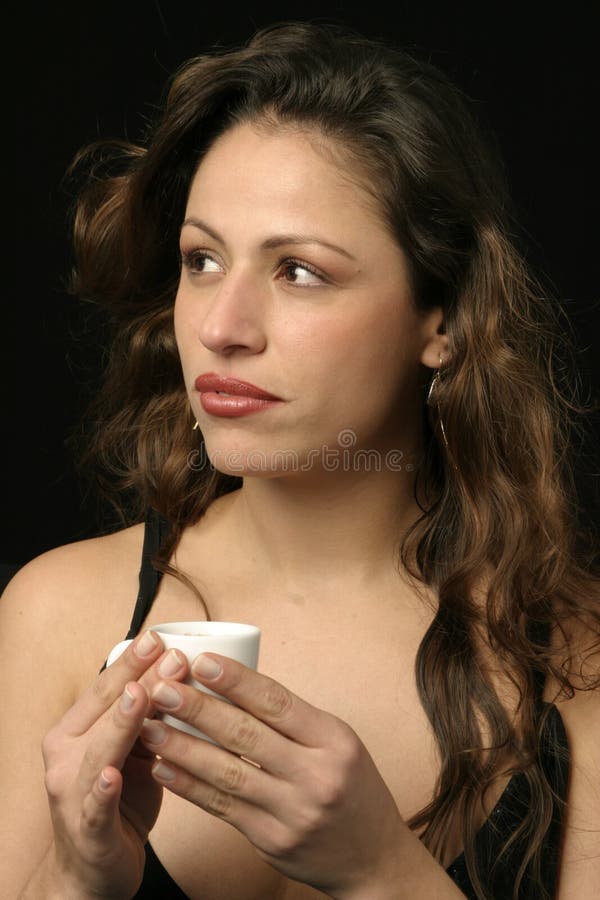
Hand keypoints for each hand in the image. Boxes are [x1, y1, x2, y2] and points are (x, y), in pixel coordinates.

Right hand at [41, 632, 189, 898]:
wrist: (91, 870)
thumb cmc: (119, 800)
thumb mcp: (134, 751)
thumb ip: (149, 718)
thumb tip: (186, 676)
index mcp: (75, 730)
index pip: (104, 687)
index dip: (132, 661)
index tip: (159, 636)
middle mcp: (65, 756)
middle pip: (104, 711)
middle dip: (139, 680)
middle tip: (171, 654)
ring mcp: (71, 792)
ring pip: (99, 751)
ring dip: (121, 723)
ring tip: (140, 696)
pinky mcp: (86, 829)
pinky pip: (94, 807)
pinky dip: (102, 790)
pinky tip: (112, 775)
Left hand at [141, 654, 404, 896]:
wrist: (373, 860)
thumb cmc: (352, 790)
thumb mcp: (339, 743)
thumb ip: (293, 721)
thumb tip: (234, 686)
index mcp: (334, 740)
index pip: (277, 702)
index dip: (236, 680)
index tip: (201, 661)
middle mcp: (315, 775)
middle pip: (246, 734)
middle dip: (198, 709)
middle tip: (161, 688)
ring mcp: (292, 812)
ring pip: (227, 773)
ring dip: (183, 748)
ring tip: (149, 727)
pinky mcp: (272, 841)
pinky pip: (223, 808)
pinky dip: (190, 787)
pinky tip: (164, 769)